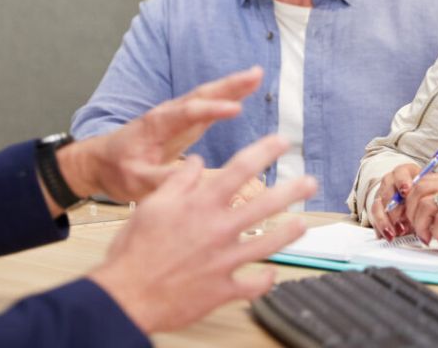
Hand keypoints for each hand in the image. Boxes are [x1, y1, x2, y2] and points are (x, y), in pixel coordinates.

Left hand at [54, 67, 261, 210]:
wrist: (102, 161)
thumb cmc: (117, 170)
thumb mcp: (135, 181)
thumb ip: (160, 179)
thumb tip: (190, 179)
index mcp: (156, 125)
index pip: (187, 114)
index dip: (211, 111)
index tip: (236, 109)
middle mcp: (168, 114)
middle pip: (201, 95)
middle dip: (229, 85)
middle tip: (255, 74)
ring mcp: (176, 115)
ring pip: (207, 96)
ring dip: (232, 85)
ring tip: (257, 75)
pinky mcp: (183, 121)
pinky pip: (208, 104)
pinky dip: (227, 95)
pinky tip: (245, 89)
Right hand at [88, 134, 316, 333]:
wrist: (127, 295)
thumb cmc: (134, 249)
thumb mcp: (152, 204)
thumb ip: (179, 180)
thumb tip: (197, 160)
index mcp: (201, 204)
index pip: (240, 169)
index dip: (264, 152)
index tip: (282, 142)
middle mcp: (218, 229)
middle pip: (265, 204)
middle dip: (292, 191)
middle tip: (309, 182)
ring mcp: (224, 261)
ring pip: (268, 243)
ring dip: (289, 233)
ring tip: (302, 224)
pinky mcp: (223, 289)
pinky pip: (252, 285)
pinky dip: (264, 280)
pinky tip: (271, 273)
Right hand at [368, 163, 420, 240]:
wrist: (413, 201)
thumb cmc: (422, 196)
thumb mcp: (427, 194)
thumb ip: (425, 198)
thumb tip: (427, 207)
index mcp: (404, 173)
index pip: (400, 173)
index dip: (402, 182)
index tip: (406, 191)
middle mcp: (390, 182)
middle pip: (387, 191)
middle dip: (393, 209)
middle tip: (401, 221)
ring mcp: (381, 194)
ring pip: (377, 206)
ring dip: (385, 221)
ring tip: (393, 234)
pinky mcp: (376, 208)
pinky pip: (374, 217)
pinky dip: (380, 227)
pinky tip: (386, 235)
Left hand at [403, 172, 437, 253]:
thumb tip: (423, 212)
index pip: (424, 180)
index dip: (411, 199)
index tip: (410, 216)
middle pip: (420, 189)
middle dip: (410, 211)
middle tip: (415, 228)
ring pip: (426, 203)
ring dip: (421, 224)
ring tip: (428, 238)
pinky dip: (436, 233)